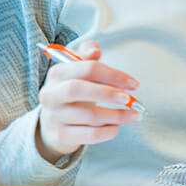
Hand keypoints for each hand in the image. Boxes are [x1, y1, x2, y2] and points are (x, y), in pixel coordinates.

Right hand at [36, 41, 141, 162]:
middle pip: (78, 89)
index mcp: (57, 73)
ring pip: (88, 115)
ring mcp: (54, 116)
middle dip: (108, 93)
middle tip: (129, 99)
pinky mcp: (61, 136)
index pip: (87, 68)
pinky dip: (108, 131)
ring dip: (116, 116)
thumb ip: (88, 56)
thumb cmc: (74, 91)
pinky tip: (117, 127)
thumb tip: (94, 50)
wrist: (54, 123)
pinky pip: (89, 135)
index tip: (133, 84)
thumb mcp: (79, 71)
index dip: (113, 74)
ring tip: (133, 115)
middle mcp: (51, 94)